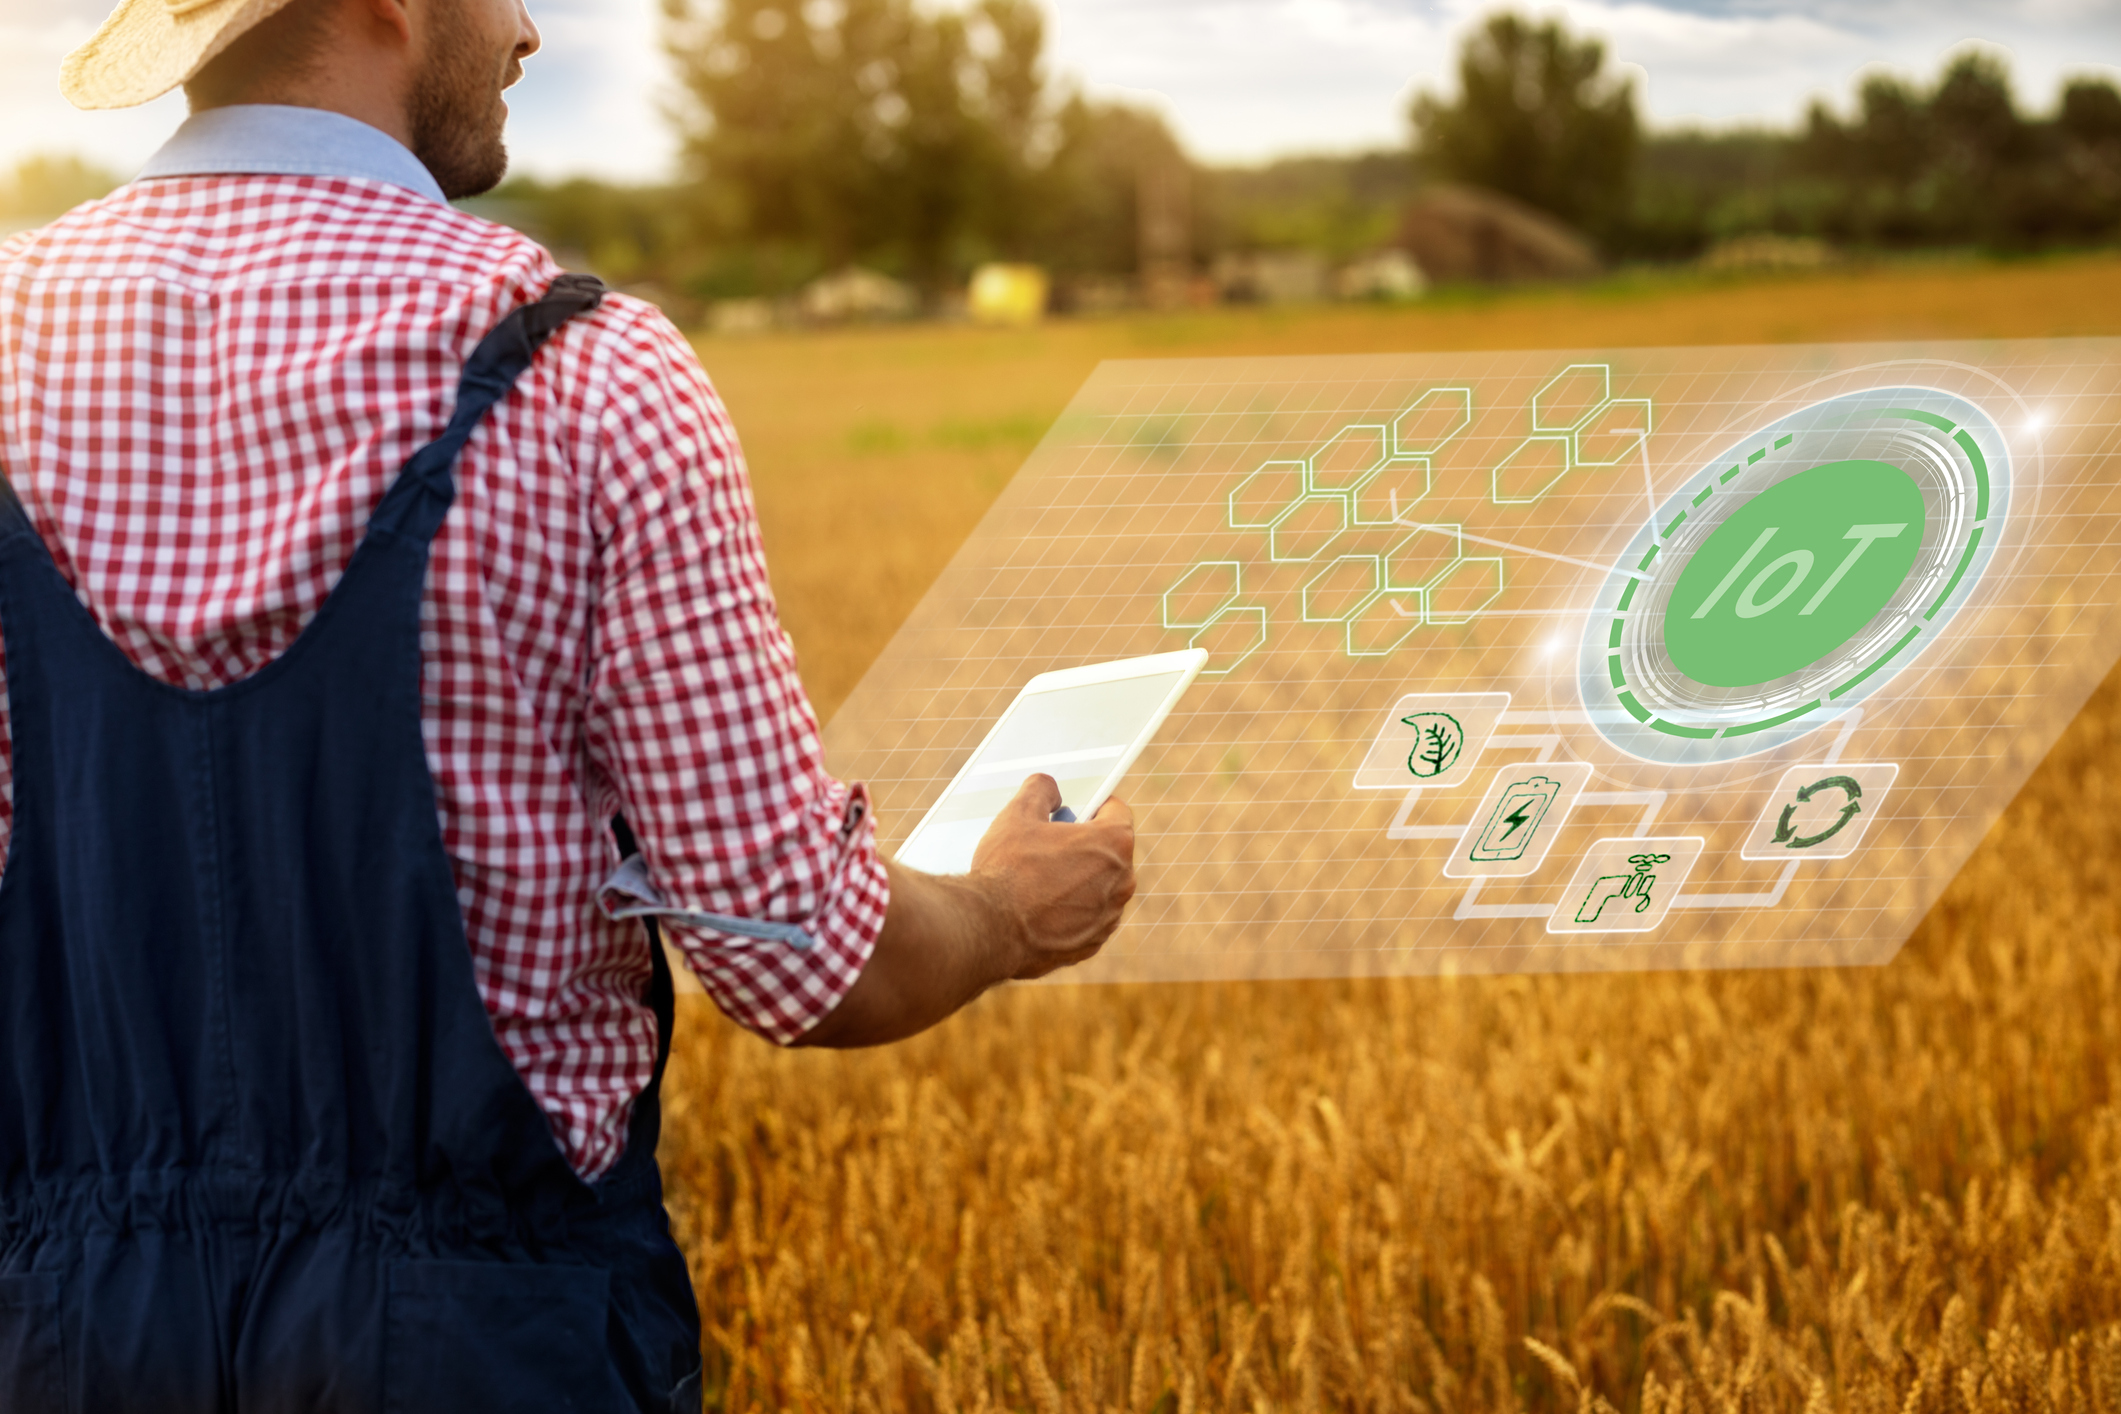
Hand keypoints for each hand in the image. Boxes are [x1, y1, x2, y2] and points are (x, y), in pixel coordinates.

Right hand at [969, 774, 1136, 978]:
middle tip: (1048, 845)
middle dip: (1083, 845)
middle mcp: (1122, 881)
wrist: (989, 929)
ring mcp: (1109, 916)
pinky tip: (1040, 909)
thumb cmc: (1006, 871)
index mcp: (1113, 842)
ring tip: (1040, 880)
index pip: (1116, 810)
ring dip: (1078, 880)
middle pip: (1109, 851)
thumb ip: (1040, 790)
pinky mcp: (1093, 943)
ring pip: (1099, 887)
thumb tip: (1050, 789)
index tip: (1077, 809)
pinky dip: (1071, 912)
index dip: (1094, 805)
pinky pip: (1087, 918)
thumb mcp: (1017, 815)